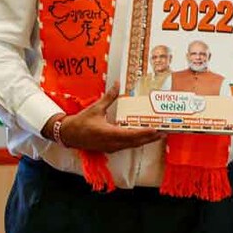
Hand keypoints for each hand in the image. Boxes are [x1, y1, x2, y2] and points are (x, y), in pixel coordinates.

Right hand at [48, 84, 163, 152]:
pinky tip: (144, 137)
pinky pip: (127, 146)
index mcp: (107, 133)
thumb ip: (109, 97)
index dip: (143, 133)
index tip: (155, 130)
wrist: (68, 135)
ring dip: (145, 141)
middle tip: (164, 131)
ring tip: (158, 134)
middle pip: (135, 142)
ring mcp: (111, 147)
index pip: (129, 135)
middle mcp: (111, 143)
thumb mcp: (96, 108)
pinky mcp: (110, 148)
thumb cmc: (81, 122)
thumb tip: (117, 83)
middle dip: (150, 138)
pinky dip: (137, 142)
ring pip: (132, 146)